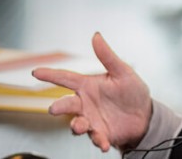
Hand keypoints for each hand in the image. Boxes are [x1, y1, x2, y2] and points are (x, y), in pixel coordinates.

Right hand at [31, 32, 151, 151]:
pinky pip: (96, 139)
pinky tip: (104, 144)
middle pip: (66, 104)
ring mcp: (91, 120)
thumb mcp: (123, 72)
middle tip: (53, 109)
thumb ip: (107, 56)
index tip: (35, 72)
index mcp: (87, 86)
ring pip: (77, 124)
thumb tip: (96, 35)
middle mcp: (85, 103)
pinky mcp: (101, 134)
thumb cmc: (132, 92)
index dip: (50, 75)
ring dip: (76, 126)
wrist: (146, 116)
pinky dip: (98, 142)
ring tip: (80, 127)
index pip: (65, 78)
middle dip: (59, 107)